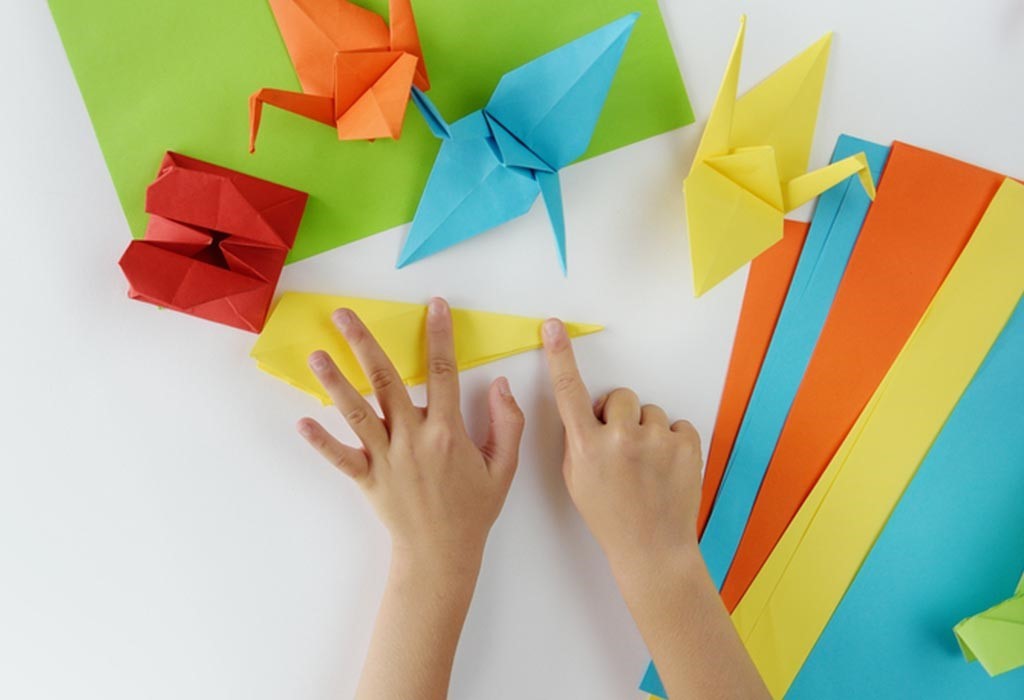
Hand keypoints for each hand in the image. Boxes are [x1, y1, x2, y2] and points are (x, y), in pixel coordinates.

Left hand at [296, 297, 525, 699]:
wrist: (443, 554)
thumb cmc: (473, 510)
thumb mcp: (503, 467)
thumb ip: (507, 423)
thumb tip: (500, 384)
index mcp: (448, 431)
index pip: (443, 372)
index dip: (439, 336)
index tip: (433, 305)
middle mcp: (414, 438)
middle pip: (387, 381)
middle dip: (364, 344)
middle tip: (343, 315)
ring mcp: (387, 459)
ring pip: (358, 413)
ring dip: (336, 383)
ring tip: (316, 356)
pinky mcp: (368, 479)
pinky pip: (341, 458)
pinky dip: (321, 443)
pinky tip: (302, 422)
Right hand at [541, 319, 770, 698]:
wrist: (652, 549)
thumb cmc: (610, 516)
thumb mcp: (576, 479)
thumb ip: (579, 441)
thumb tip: (592, 415)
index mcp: (586, 447)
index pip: (568, 391)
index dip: (559, 355)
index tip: (554, 326)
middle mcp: (620, 439)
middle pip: (620, 397)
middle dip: (621, 415)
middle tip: (622, 448)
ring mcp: (655, 442)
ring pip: (649, 411)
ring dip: (647, 431)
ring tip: (647, 465)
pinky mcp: (685, 446)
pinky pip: (677, 425)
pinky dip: (672, 442)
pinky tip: (666, 468)